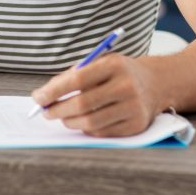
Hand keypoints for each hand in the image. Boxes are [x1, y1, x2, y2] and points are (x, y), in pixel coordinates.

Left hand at [30, 54, 162, 136]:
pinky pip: (102, 132)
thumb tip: (46, 94)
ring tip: (61, 117)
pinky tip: (81, 122)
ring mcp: (133, 107)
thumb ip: (75, 74)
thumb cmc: (119, 72)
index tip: (38, 97)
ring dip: (69, 122)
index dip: (54, 91)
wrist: (156, 83)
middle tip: (45, 111)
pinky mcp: (136, 125)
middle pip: (82, 104)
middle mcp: (126, 86)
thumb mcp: (100, 62)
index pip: (77, 80)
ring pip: (90, 122)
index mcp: (114, 65)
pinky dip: (86, 129)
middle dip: (57, 109)